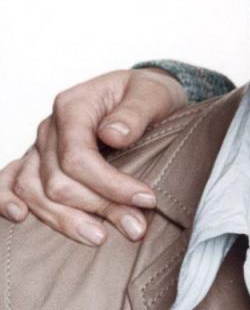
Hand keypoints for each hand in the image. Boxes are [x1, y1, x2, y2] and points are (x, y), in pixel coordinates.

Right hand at [0, 68, 186, 244]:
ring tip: (99, 238)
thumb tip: (113, 136)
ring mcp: (40, 147)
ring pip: (34, 191)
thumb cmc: (147, 94)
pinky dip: (6, 200)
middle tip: (137, 227)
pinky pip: (10, 183)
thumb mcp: (153, 94)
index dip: (110, 184)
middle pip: (59, 181)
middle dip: (99, 208)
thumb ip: (136, 113)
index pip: (78, 157)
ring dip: (65, 220)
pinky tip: (19, 217)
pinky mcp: (38, 163)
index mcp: (73, 107)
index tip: (144, 200)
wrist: (140, 94)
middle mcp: (50, 129)